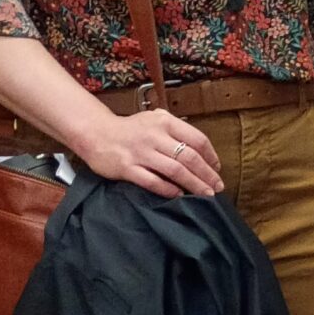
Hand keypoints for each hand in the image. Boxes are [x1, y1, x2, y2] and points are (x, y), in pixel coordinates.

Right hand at [78, 105, 225, 198]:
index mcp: (164, 121)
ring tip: (205, 194)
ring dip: (193, 183)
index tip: (217, 168)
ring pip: (175, 170)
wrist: (96, 133)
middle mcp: (154, 136)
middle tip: (217, 187)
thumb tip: (200, 148)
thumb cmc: (130, 129)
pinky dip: (168, 189)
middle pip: (189, 157)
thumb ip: (175, 129)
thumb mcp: (154, 119)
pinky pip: (152, 181)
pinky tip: (179, 195)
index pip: (197, 139)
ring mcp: (140, 152)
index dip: (211, 156)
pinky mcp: (127, 168)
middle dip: (207, 174)